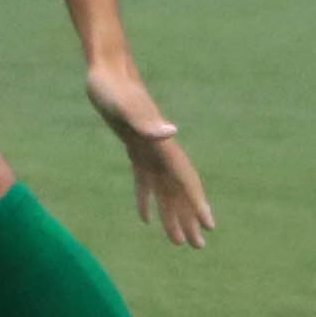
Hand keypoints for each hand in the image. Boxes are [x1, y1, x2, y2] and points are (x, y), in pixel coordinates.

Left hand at [85, 62, 214, 247]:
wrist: (105, 69)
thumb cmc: (112, 87)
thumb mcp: (124, 106)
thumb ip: (147, 122)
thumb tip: (172, 132)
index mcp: (162, 144)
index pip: (186, 180)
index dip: (198, 203)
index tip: (210, 226)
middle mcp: (160, 149)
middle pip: (179, 191)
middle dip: (189, 219)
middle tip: (198, 247)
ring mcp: (148, 148)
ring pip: (164, 190)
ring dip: (171, 215)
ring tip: (177, 242)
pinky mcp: (134, 146)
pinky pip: (144, 180)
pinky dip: (146, 199)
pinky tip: (146, 219)